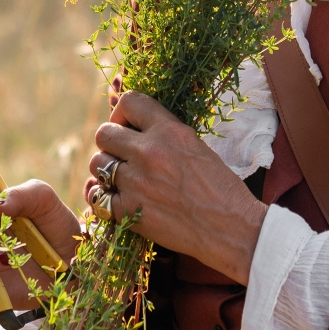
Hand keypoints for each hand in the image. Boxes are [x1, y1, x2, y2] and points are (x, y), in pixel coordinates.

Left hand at [87, 91, 265, 283]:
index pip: (129, 101)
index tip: (127, 126)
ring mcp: (135, 182)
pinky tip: (119, 201)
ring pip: (97, 164)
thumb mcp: (196, 147)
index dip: (121, 113)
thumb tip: (136, 129)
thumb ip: (165, 135)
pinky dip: (105, 199)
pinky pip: (97, 197)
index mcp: (169, 131)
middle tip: (122, 156)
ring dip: (106, 170)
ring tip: (123, 180)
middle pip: (104, 133)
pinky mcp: (128, 211)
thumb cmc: (221, 189)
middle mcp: (148, 152)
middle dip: (111, 143)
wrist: (231, 228)